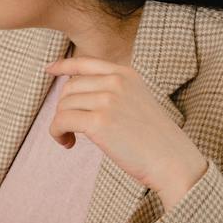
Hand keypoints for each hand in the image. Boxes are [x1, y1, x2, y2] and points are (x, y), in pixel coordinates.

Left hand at [45, 57, 209, 204]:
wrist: (173, 160)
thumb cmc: (155, 139)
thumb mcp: (138, 102)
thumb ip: (113, 92)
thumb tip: (74, 93)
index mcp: (126, 74)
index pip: (86, 63)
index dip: (64, 65)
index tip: (50, 69)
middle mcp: (116, 82)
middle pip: (69, 89)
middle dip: (65, 109)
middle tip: (72, 130)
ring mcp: (107, 100)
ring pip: (63, 105)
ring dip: (60, 124)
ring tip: (72, 139)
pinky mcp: (99, 122)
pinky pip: (61, 121)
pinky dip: (57, 134)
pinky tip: (68, 144)